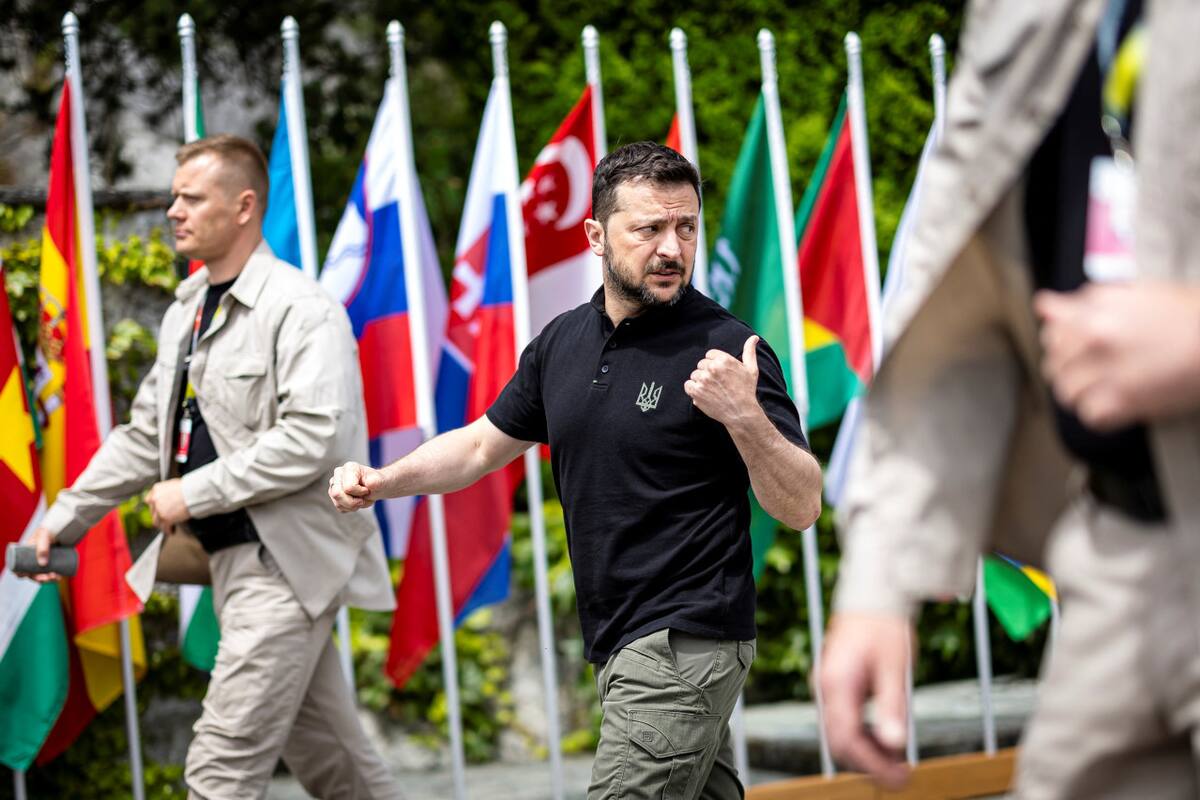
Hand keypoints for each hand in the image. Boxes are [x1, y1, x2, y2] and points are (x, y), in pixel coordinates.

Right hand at [15, 526, 60, 583]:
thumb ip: (42, 548)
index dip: (21, 574)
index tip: (27, 576)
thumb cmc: (49, 530)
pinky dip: (54, 576)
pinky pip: (51, 572)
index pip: (19, 567)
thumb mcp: (44, 537)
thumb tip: (42, 564)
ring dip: (48, 579)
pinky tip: (59, 578)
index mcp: (25, 554)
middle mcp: (33, 559)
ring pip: (42, 574)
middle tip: (48, 577)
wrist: (62, 527)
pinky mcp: (53, 561)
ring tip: (56, 578)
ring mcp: (43, 561)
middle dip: (39, 579)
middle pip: (32, 574)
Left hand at [146, 479, 189, 533]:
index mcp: (156, 489)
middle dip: (158, 516)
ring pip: (156, 521)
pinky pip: (165, 527)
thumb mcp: (173, 484)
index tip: (157, 509)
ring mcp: (159, 510)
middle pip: (152, 512)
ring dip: (162, 524)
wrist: (192, 494)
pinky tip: (171, 531)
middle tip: (164, 518)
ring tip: (167, 527)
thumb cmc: (188, 488)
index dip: (154, 506)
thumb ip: (166, 491)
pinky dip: (168, 530)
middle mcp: (155, 499)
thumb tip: (168, 496)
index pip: (149, 500)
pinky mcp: (165, 518)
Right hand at [329, 461, 383, 511]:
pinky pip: (339, 507)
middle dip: (354, 502)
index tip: (367, 489)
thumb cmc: (377, 482)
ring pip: (338, 503)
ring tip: (362, 500)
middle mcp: (339, 473)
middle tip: (364, 499)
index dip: (360, 492)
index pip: (348, 487)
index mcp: (350, 467)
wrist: (377, 487)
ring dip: (353, 506)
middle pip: (337, 494)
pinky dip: (350, 508)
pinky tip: (357, 502)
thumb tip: (369, 483)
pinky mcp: (333, 494)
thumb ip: (376, 482)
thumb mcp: (380, 481)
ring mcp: (334, 484)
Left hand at [684, 335, 759, 426]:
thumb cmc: (747, 390)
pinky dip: (693, 389)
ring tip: (712, 390)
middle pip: (701, 364)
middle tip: (718, 383)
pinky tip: (704, 394)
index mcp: (724, 359)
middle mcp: (712, 368)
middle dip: (708, 372)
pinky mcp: (696, 392)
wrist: (741, 413)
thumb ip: (749, 351)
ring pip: (695, 375)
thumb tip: (754, 337)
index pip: (709, 355)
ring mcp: (703, 380)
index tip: (721, 374)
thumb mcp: (751, 369)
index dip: (715, 364)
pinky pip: (688, 385)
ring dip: (701, 381)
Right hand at [821, 612, 911, 788]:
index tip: (899, 778)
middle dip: (870, 764)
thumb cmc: (883, 626)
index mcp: (837, 684)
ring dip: (867, 752)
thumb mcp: (895, 667)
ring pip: (841, 734)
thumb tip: (896, 744)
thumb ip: (893, 706)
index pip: (848, 739)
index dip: (873, 765)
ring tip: (897, 761)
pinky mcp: (835, 686)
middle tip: (900, 777)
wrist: (871, 598)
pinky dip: (863, 736)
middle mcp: (826, 689)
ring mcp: (827, 688)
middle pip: (841, 742)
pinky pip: (844, 721)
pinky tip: (885, 740)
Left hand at [1035, 283, 1199, 429]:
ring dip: (1078, 389)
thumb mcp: (1136, 291)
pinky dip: (1097, 412)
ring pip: (1067, 390)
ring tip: (1098, 385)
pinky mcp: (1127, 402)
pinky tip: (1111, 403)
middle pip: (1055, 361)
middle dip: (1066, 364)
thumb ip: (1086, 300)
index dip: (1058, 335)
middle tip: (1086, 365)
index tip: (1065, 340)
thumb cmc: (1188, 314)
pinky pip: (1090, 414)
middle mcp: (1097, 343)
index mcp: (1096, 313)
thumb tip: (1046, 305)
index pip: (1051, 328)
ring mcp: (1110, 373)